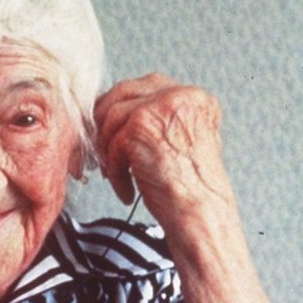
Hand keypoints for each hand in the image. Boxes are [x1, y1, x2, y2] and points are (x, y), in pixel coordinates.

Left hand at [93, 73, 233, 228]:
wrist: (201, 214)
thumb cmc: (191, 188)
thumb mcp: (181, 141)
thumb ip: (157, 119)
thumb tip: (113, 113)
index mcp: (193, 97)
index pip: (141, 87)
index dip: (119, 110)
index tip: (110, 132)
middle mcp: (181, 95)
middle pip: (121, 94)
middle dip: (105, 124)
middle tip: (100, 151)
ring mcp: (160, 107)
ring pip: (110, 117)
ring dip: (106, 149)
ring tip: (115, 174)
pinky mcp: (140, 125)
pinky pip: (110, 142)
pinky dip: (113, 169)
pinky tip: (126, 188)